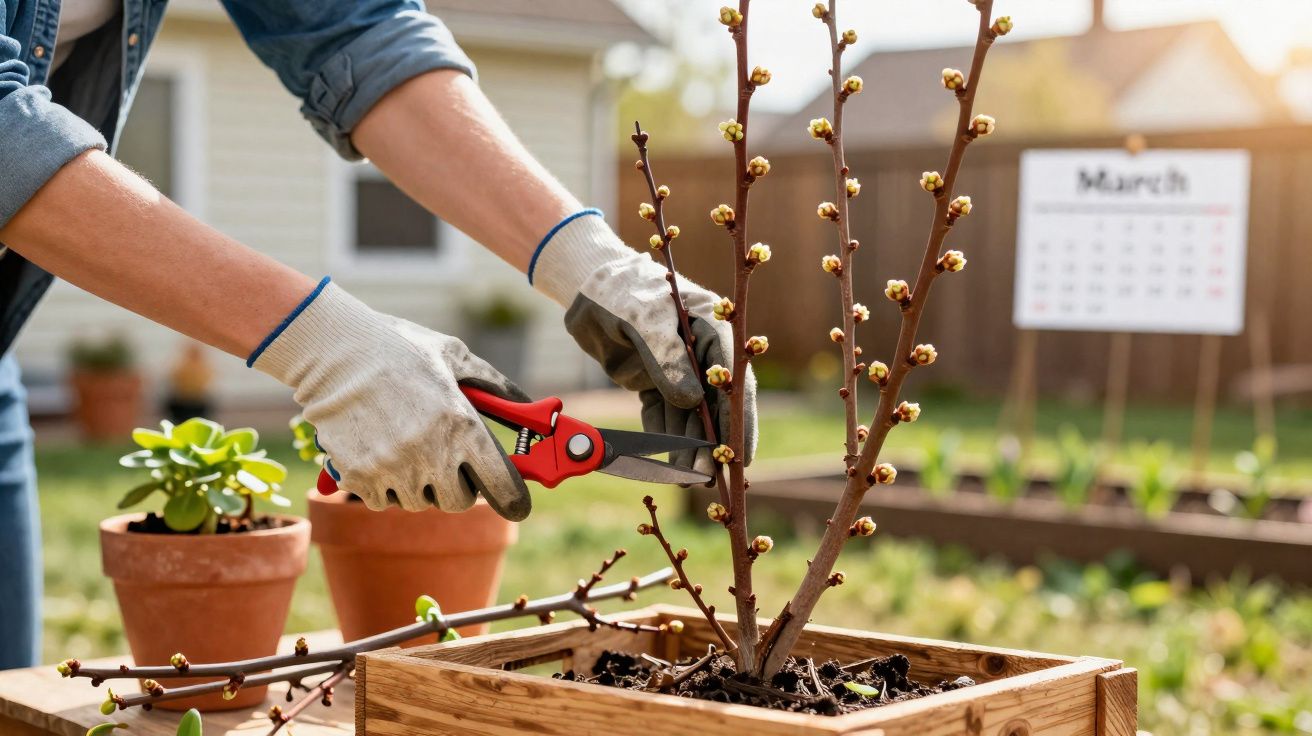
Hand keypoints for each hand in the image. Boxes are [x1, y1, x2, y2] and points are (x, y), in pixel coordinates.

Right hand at [251, 281, 531, 518]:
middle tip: (448, 462)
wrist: (332, 350)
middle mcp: (430, 454)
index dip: (513, 498)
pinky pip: (383, 500)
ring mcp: (393, 468)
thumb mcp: (453, 356)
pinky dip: (384, 484)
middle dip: (458, 486)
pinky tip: (380, 450)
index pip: (501, 485)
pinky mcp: (359, 477)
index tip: (515, 503)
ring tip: (407, 446)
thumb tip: (527, 404)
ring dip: (419, 484)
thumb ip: (494, 385)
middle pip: (459, 502)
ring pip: (419, 501)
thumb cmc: (398, 348)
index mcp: (461, 425)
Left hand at [533, 213, 756, 474]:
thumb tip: (693, 401)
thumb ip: (669, 359)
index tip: (740, 453)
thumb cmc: (623, 291)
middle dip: (711, 441)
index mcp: (713, 327)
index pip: (734, 380)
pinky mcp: (652, 380)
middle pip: (713, 404)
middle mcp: (700, 352)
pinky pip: (662, 414)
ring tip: (685, 476)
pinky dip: (663, 436)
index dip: (740, 419)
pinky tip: (666, 462)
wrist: (587, 287)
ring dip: (687, 446)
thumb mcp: (646, 319)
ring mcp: (676, 368)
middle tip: (709, 475)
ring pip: (687, 415)